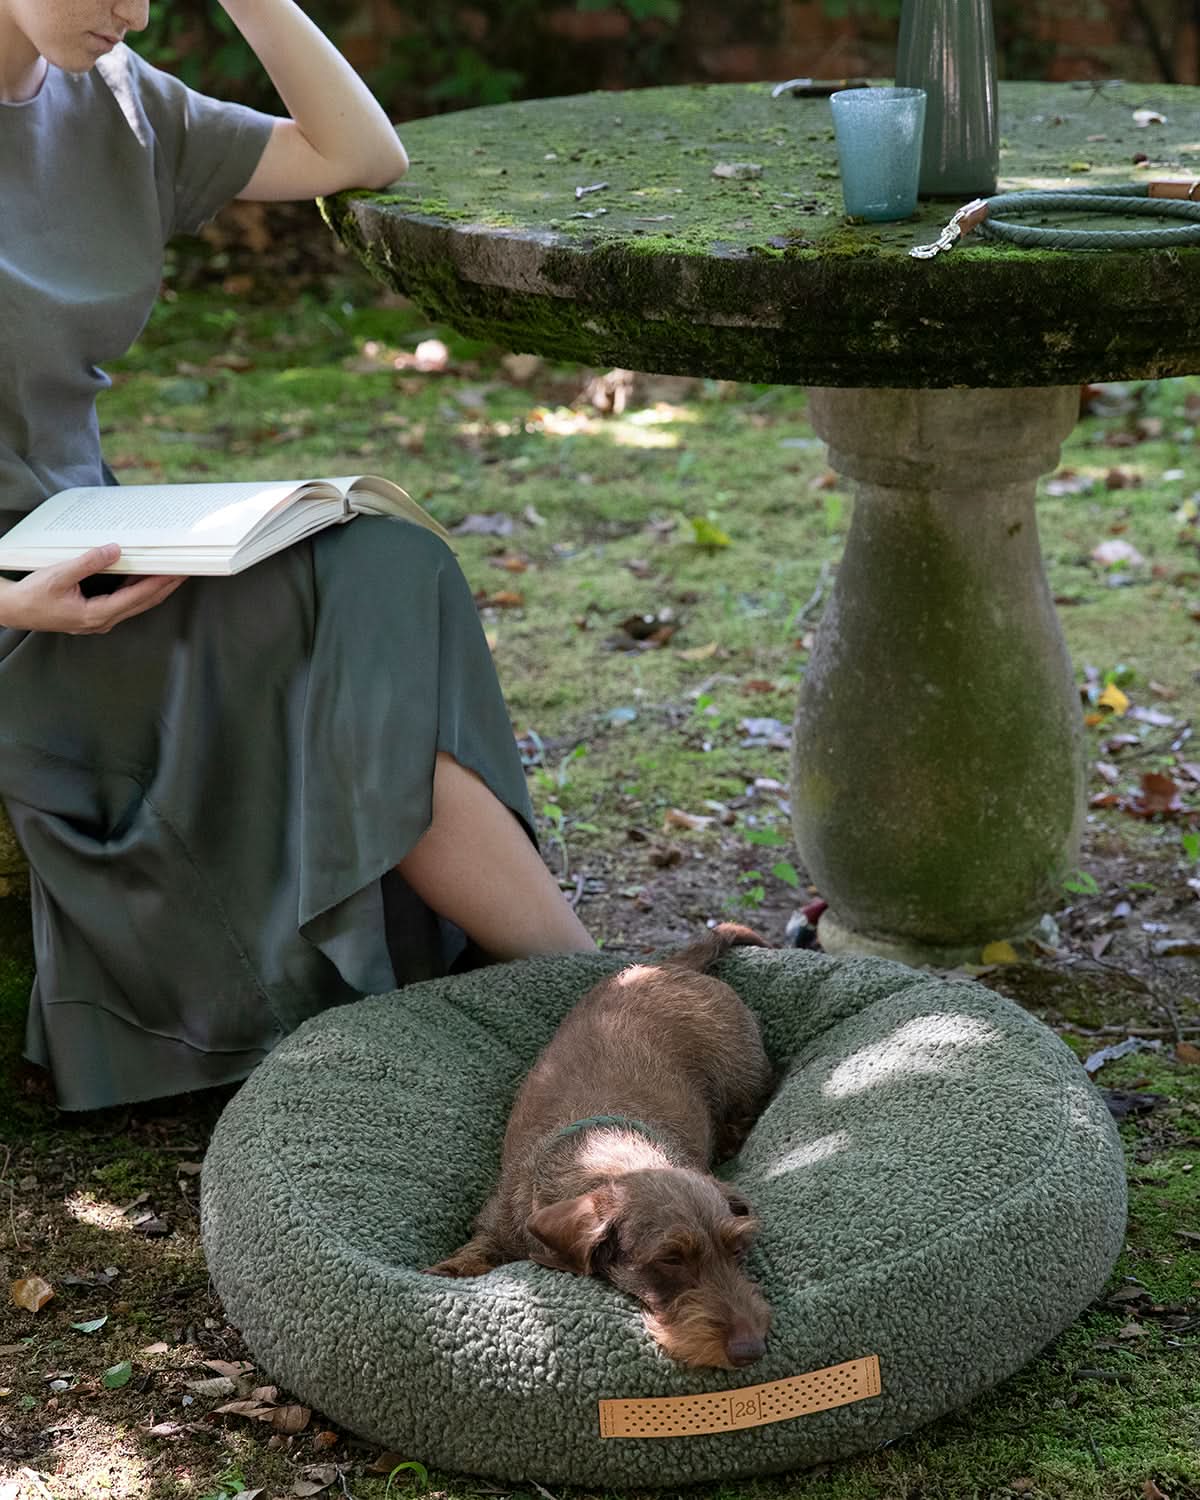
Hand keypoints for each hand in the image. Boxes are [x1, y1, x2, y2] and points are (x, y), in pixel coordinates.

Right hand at [0, 545, 186, 633]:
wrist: (14, 610)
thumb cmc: (33, 595)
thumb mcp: (59, 575)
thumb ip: (88, 562)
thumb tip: (115, 550)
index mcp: (97, 614)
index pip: (139, 597)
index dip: (161, 583)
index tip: (178, 571)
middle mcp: (104, 621)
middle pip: (144, 602)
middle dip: (167, 586)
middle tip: (187, 569)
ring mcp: (101, 620)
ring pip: (136, 603)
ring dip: (155, 587)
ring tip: (173, 571)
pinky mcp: (96, 615)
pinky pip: (125, 601)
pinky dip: (139, 589)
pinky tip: (145, 576)